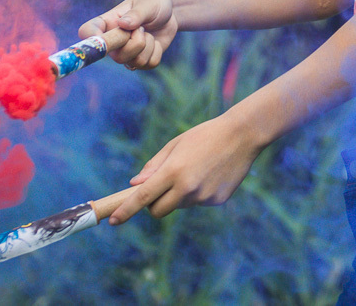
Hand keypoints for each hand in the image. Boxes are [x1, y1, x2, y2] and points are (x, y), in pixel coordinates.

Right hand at [78, 0, 178, 69]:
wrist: (170, 12)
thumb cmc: (153, 3)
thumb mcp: (146, 4)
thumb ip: (136, 14)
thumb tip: (123, 25)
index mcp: (108, 22)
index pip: (87, 33)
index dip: (91, 40)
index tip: (103, 39)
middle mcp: (113, 41)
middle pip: (114, 55)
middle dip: (134, 43)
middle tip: (141, 28)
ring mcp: (126, 52)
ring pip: (133, 61)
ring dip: (148, 45)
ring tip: (148, 32)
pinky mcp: (140, 60)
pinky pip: (148, 65)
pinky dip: (156, 51)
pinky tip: (155, 41)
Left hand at [108, 113, 263, 224]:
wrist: (242, 135)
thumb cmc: (204, 135)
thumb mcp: (176, 144)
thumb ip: (154, 166)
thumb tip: (135, 185)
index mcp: (174, 171)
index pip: (143, 197)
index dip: (126, 210)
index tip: (113, 220)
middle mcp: (188, 188)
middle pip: (158, 211)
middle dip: (153, 205)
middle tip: (159, 187)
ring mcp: (203, 197)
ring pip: (180, 205)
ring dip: (179, 194)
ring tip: (196, 169)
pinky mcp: (217, 201)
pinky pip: (198, 202)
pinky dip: (198, 193)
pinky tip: (211, 173)